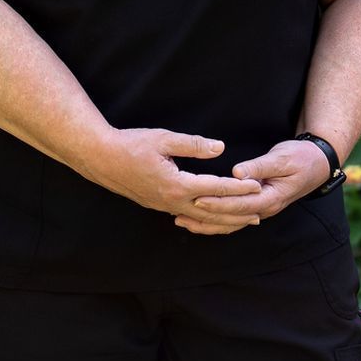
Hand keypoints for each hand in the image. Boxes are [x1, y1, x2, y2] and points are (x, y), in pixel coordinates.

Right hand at [88, 127, 262, 230]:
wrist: (101, 158)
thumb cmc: (131, 144)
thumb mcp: (164, 138)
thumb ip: (194, 145)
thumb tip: (220, 148)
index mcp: (176, 184)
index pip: (215, 188)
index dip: (238, 187)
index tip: (257, 186)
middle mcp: (172, 201)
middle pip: (212, 212)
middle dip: (237, 213)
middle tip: (260, 213)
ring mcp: (164, 206)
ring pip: (200, 219)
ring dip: (223, 221)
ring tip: (242, 221)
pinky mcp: (157, 205)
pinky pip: (187, 217)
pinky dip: (204, 220)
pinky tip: (210, 219)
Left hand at [175, 139, 330, 234]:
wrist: (317, 163)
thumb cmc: (300, 157)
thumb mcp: (282, 158)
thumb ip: (260, 166)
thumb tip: (238, 173)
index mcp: (271, 197)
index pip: (239, 205)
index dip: (218, 202)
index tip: (197, 198)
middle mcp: (265, 208)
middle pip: (231, 217)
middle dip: (206, 216)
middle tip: (181, 211)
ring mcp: (261, 210)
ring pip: (231, 223)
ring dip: (207, 224)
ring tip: (182, 221)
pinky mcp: (256, 206)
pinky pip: (234, 218)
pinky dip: (216, 221)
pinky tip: (199, 218)